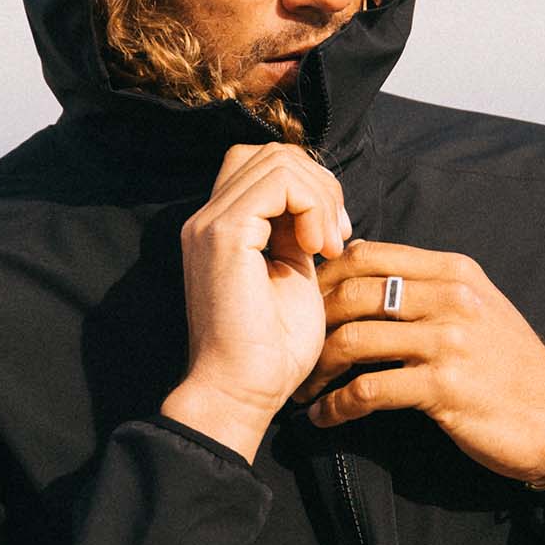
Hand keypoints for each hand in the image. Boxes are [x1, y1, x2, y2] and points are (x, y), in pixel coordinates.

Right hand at [161, 143, 350, 462]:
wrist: (243, 392)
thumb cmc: (272, 352)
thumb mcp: (294, 277)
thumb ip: (298, 235)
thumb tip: (323, 206)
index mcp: (223, 228)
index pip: (265, 166)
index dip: (309, 187)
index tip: (333, 235)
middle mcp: (208, 218)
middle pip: (272, 153)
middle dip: (319, 185)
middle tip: (336, 237)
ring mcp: (211, 223)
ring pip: (278, 160)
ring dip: (320, 197)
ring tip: (328, 246)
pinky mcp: (224, 233)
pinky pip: (278, 182)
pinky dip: (312, 206)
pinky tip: (318, 248)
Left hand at [291, 241, 544, 483]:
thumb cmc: (509, 367)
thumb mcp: (477, 307)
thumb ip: (428, 286)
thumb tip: (363, 264)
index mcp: (454, 270)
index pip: (368, 254)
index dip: (324, 278)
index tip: (302, 307)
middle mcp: (451, 297)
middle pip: (352, 294)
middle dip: (311, 324)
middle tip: (294, 352)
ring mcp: (449, 341)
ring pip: (353, 340)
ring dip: (316, 370)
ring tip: (301, 390)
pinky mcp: (444, 387)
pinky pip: (369, 391)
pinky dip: (336, 407)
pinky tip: (324, 419)